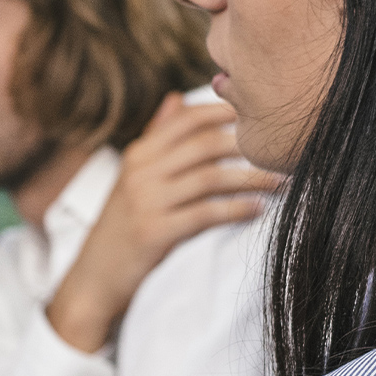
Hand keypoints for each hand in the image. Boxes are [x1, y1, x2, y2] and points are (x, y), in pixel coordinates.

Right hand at [46, 93, 279, 353]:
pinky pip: (206, 214)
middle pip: (205, 145)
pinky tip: (257, 210)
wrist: (93, 278)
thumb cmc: (122, 226)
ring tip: (280, 182)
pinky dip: (236, 210)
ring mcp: (147, 202)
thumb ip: (157, 139)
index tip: (260, 116)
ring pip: (211, 178)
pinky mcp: (155, 232)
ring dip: (252, 179)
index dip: (226, 113)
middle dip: (249, 146)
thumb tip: (176, 98)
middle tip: (282, 150)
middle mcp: (141, 172)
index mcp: (139, 154)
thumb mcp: (133, 178)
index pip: (188, 120)